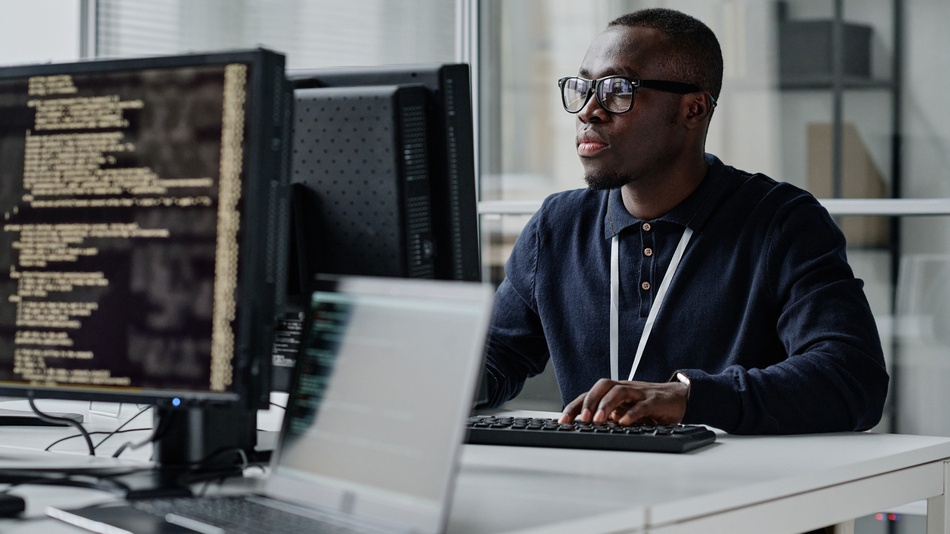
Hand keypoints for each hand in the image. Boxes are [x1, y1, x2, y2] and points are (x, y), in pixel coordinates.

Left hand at [558, 378, 688, 425]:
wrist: (679, 397)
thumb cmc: (648, 405)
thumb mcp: (625, 411)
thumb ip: (608, 418)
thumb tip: (585, 430)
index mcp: (614, 393)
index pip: (590, 395)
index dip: (574, 406)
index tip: (562, 422)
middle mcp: (625, 389)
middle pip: (602, 386)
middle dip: (589, 402)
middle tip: (581, 420)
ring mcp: (639, 393)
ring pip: (619, 392)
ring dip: (606, 405)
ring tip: (598, 420)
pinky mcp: (655, 401)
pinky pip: (642, 405)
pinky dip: (632, 413)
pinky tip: (624, 423)